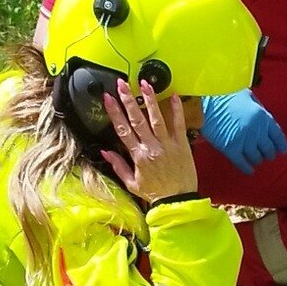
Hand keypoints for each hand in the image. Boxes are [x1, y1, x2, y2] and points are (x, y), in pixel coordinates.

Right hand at [101, 81, 198, 203]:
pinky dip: (176, 110)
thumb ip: (118, 166)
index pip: (123, 129)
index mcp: (138, 156)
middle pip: (137, 120)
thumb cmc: (154, 193)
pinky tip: (173, 96)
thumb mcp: (131, 183)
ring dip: (149, 100)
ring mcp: (167, 144)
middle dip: (128, 100)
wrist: (177, 201)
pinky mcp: (181, 144)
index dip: (114, 112)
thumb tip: (105, 152)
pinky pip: (178, 124)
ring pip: (156, 118)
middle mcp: (151, 147)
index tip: (108, 98)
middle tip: (121, 84)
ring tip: (144, 84)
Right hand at [197, 90, 286, 173]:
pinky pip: (242, 163)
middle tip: (266, 155)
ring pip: (256, 158)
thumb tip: (262, 118)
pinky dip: (246, 168)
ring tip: (254, 159)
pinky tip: (249, 170)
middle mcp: (256, 130)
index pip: (278, 136)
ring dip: (256, 160)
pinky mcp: (230, 148)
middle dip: (268, 154)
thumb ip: (257, 108)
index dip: (281, 145)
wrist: (206, 99)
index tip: (282, 150)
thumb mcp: (247, 96)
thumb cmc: (225, 93)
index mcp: (263, 117)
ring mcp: (244, 140)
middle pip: (268, 150)